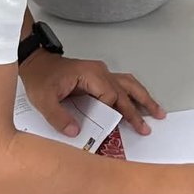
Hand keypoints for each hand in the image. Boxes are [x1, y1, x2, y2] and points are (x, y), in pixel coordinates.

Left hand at [19, 52, 164, 135]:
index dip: (112, 113)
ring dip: (143, 98)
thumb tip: (76, 132)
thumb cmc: (40, 77)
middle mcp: (100, 72)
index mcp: (90, 75)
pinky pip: (121, 85)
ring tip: (157, 112)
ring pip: (128, 85)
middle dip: (138, 109)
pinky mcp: (98, 78)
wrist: (36, 62)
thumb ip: (59, 117)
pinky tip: (140, 102)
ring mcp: (101, 73)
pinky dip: (133, 94)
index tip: (112, 127)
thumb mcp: (43, 99)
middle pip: (125, 91)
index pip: (110, 97)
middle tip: (148, 126)